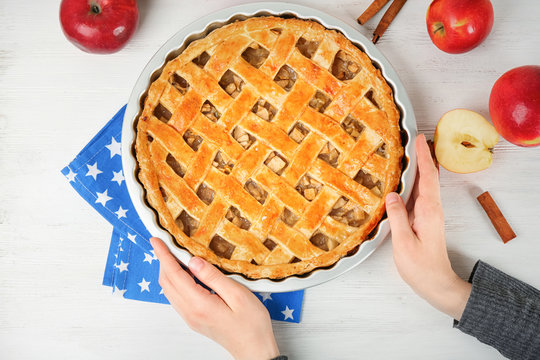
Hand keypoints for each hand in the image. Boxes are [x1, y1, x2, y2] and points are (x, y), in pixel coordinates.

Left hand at [150, 237, 279, 359]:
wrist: (254, 349)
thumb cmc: (251, 324)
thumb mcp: (237, 294)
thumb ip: (213, 277)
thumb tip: (194, 261)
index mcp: (199, 304)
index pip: (174, 274)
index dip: (164, 255)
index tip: (157, 240)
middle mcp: (190, 312)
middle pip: (167, 282)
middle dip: (163, 261)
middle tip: (165, 243)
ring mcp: (190, 317)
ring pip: (170, 290)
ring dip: (168, 271)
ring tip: (174, 254)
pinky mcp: (194, 319)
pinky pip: (177, 297)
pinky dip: (175, 281)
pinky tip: (185, 273)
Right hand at [385, 134, 471, 319]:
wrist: (437, 283)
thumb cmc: (421, 267)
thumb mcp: (404, 242)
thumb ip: (398, 217)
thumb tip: (391, 195)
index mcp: (428, 210)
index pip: (428, 177)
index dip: (424, 157)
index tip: (418, 138)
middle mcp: (432, 209)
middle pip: (429, 176)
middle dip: (422, 156)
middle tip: (411, 139)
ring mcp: (430, 214)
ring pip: (425, 185)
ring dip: (419, 168)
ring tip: (406, 154)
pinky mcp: (425, 220)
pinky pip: (420, 195)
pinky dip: (414, 182)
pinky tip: (403, 181)